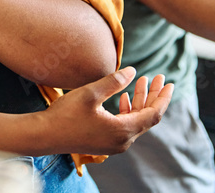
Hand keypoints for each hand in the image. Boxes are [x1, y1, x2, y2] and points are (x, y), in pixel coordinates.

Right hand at [38, 67, 173, 155]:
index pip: (153, 114)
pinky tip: (123, 97)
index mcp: (123, 131)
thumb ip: (114, 82)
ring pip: (136, 121)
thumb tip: (133, 71)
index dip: (162, 97)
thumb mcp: (91, 93)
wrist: (46, 135)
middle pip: (147, 118)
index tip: (169, 82)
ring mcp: (114, 144)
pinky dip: (129, 110)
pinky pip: (125, 126)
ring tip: (141, 81)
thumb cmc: (66, 114)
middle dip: (153, 96)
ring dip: (139, 101)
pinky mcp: (106, 143)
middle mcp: (122, 141)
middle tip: (157, 77)